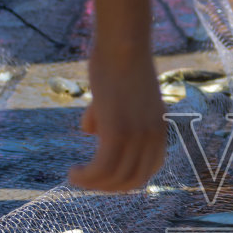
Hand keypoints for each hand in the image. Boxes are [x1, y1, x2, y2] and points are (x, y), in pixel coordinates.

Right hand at [68, 43, 166, 191]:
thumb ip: (107, 115)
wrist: (124, 45)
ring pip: (116, 177)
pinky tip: (73, 173)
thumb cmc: (118, 62)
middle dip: (109, 187)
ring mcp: (137, 136)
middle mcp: (153, 137)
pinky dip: (87, 177)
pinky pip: (102, 168)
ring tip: (75, 178)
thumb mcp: (119, 95)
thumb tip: (90, 130)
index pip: (149, 169)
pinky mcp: (118, 131)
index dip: (127, 179)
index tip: (106, 177)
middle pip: (133, 180)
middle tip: (87, 181)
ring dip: (93, 184)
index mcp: (159, 129)